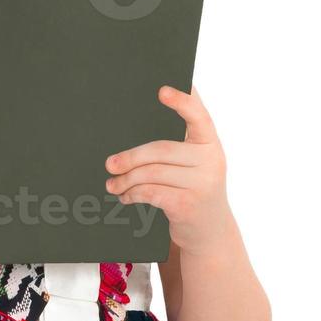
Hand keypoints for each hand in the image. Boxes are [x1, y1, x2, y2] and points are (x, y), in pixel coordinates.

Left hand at [103, 84, 234, 256]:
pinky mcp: (188, 205)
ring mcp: (202, 184)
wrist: (210, 230)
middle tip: (109, 164)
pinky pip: (150, 193)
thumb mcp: (196, 161)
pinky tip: (125, 196)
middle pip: (161, 150)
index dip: (182, 102)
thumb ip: (182, 137)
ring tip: (112, 184)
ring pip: (151, 174)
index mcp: (210, 142)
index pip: (199, 116)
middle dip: (130, 157)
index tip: (162, 90)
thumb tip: (154, 102)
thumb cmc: (194, 186)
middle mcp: (211, 161)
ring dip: (126, 179)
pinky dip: (132, 194)